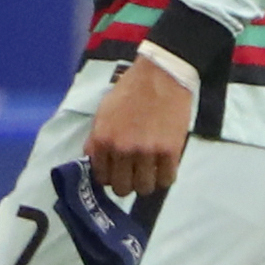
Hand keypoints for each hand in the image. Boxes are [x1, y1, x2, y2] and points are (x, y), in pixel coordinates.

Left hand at [86, 58, 191, 196]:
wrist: (161, 76)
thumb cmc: (130, 91)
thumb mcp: (104, 111)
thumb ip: (97, 139)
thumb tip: (94, 162)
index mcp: (103, 139)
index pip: (101, 177)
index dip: (108, 176)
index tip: (116, 171)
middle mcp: (122, 149)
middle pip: (122, 188)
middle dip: (126, 182)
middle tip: (133, 172)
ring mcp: (147, 152)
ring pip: (144, 188)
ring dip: (146, 181)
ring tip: (149, 168)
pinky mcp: (170, 152)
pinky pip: (166, 180)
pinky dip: (164, 176)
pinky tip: (163, 165)